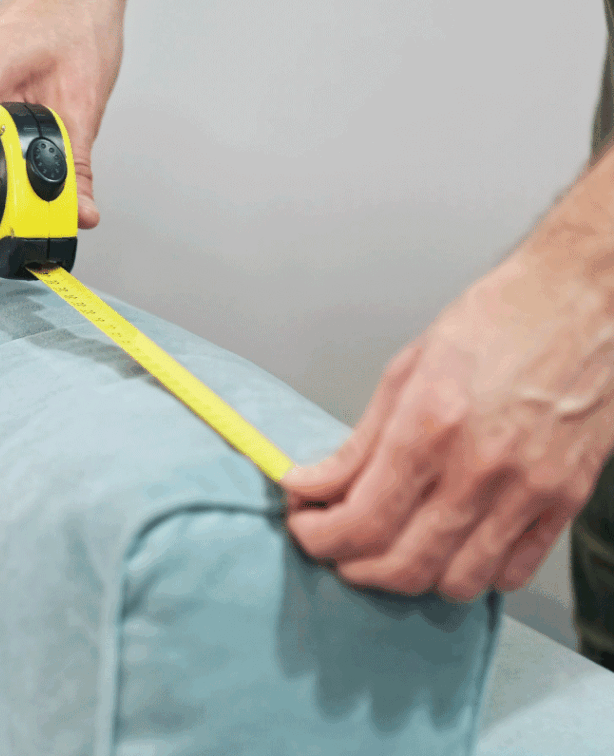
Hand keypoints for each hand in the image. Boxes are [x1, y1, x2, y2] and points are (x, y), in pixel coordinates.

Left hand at [281, 252, 613, 601]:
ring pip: (456, 583)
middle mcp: (480, 468)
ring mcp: (528, 490)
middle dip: (351, 565)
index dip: (319, 536)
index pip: (361, 520)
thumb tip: (316, 484)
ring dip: (409, 578)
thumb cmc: (493, 323)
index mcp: (430, 425)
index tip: (304, 524)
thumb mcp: (407, 370)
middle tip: (334, 543)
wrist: (579, 302)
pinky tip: (450, 545)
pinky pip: (513, 573)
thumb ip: (360, 441)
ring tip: (387, 547)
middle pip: (402, 566)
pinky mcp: (565, 500)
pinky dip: (471, 574)